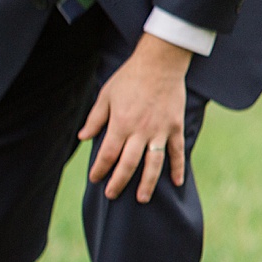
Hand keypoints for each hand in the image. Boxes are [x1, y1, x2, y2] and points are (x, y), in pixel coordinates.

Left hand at [79, 34, 192, 201]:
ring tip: (142, 198)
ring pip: (154, 164)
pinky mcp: (175, 127)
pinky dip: (178, 168)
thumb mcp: (106, 95)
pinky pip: (177, 152)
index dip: (100, 169)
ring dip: (147, 183)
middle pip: (128, 164)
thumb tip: (83, 137)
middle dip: (118, 182)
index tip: (94, 178)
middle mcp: (141, 131)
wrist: (160, 63)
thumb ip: (95, 118)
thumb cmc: (129, 78)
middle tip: (111, 195)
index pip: (108, 154)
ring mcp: (160, 131)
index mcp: (121, 124)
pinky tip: (177, 183)